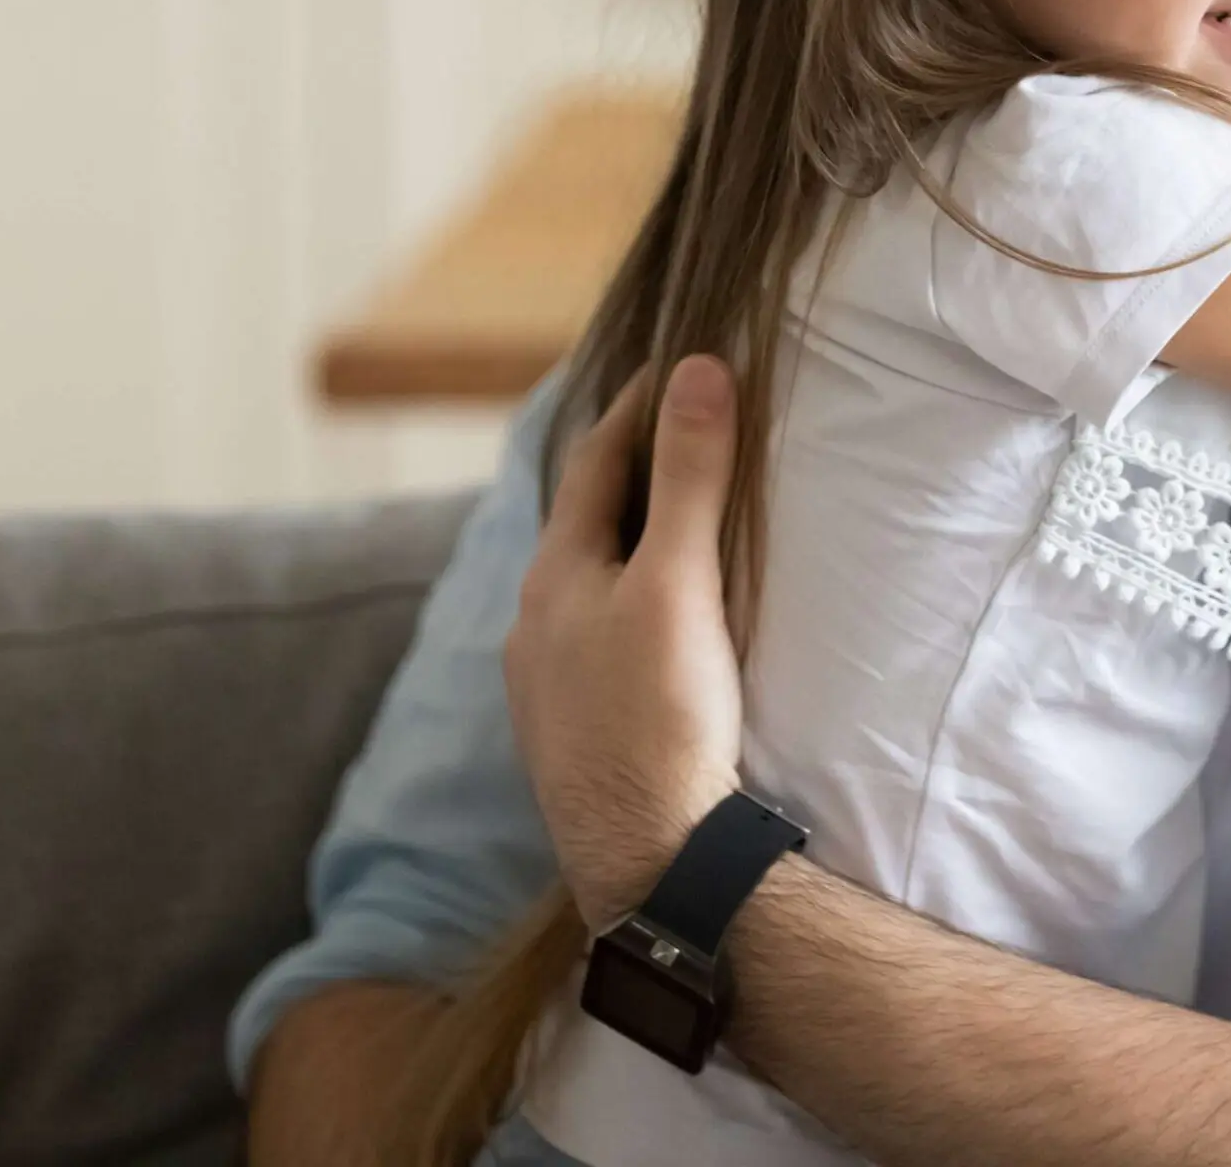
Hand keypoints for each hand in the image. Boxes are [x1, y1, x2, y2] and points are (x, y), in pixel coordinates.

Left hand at [505, 355, 749, 925]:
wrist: (648, 862)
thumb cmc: (661, 717)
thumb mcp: (680, 583)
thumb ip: (692, 477)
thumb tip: (697, 369)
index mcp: (553, 578)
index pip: (595, 462)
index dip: (639, 409)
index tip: (681, 367)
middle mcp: (533, 628)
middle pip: (585, 526)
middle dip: (634, 478)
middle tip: (689, 438)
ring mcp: (546, 689)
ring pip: (586, 592)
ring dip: (629, 551)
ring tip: (682, 533)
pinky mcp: (573, 739)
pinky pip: (597, 646)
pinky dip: (630, 612)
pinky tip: (662, 638)